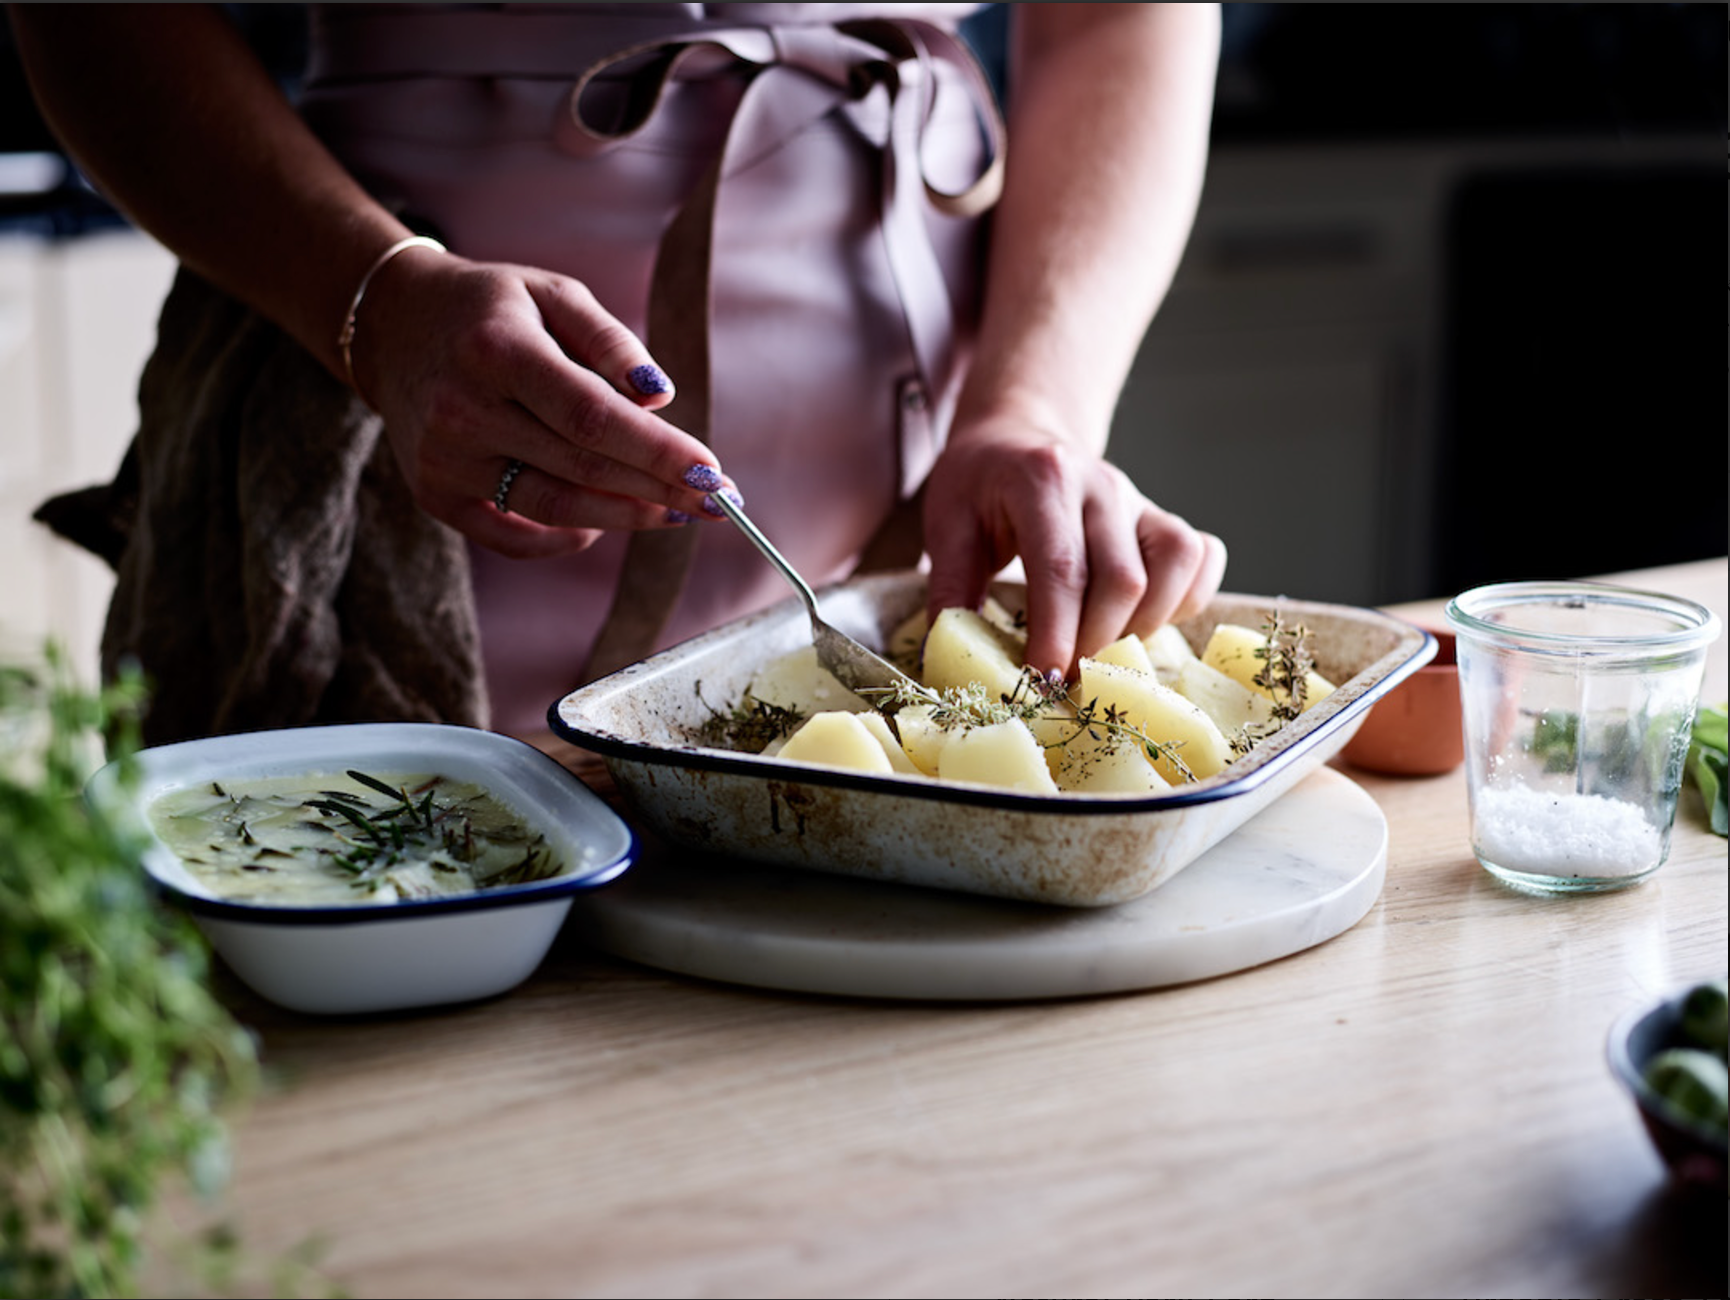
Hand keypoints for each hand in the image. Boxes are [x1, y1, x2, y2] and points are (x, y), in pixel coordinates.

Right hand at [347, 245, 730, 556]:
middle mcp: (463, 410)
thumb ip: (610, 341)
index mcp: (497, 351)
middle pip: (581, 468)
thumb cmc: (490, 308)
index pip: (593, 416)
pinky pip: (510, 535)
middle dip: (658, 490)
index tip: (712, 470)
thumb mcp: (552, 294)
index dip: (657, 451)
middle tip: (716, 502)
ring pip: (553, 507)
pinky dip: (564, 537)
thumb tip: (660, 399)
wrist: (392, 325)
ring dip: (625, 517)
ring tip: (677, 514)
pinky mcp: (434, 493)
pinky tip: (603, 523)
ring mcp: (444, 459)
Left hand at [921, 413, 1225, 681]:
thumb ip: (950, 589)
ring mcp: (1140, 500)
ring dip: (1142, 626)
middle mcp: (1102, 485)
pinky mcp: (1163, 517)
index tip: (1042, 680)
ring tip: (1098, 648)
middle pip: (1123, 580)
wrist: (1017, 435)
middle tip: (1060, 677)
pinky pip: (1202, 559)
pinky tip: (1141, 619)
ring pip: (1174, 568)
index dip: (1057, 633)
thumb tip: (949, 656)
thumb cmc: (979, 486)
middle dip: (1094, 643)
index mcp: (1043, 479)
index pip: (1061, 568)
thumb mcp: (947, 527)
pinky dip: (1184, 599)